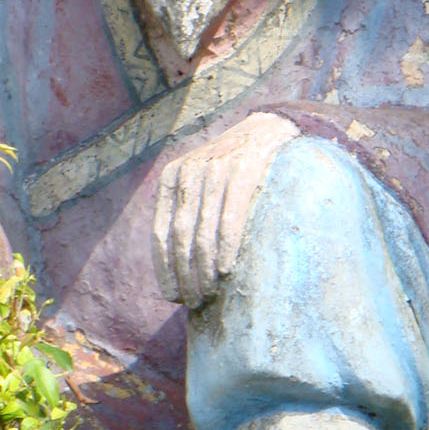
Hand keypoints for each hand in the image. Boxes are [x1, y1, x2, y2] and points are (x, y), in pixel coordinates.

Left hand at [153, 112, 298, 308]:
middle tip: (193, 301)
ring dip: (204, 269)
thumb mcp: (200, 181)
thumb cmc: (232, 166)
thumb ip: (187, 211)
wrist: (268, 128)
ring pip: (203, 231)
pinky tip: (226, 270)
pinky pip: (230, 218)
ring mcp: (215, 169)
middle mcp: (189, 171)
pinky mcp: (242, 170)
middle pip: (180, 236)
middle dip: (185, 274)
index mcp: (172, 177)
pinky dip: (226, 248)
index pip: (161, 232)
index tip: (172, 296)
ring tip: (208, 293)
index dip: (165, 268)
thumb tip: (179, 267)